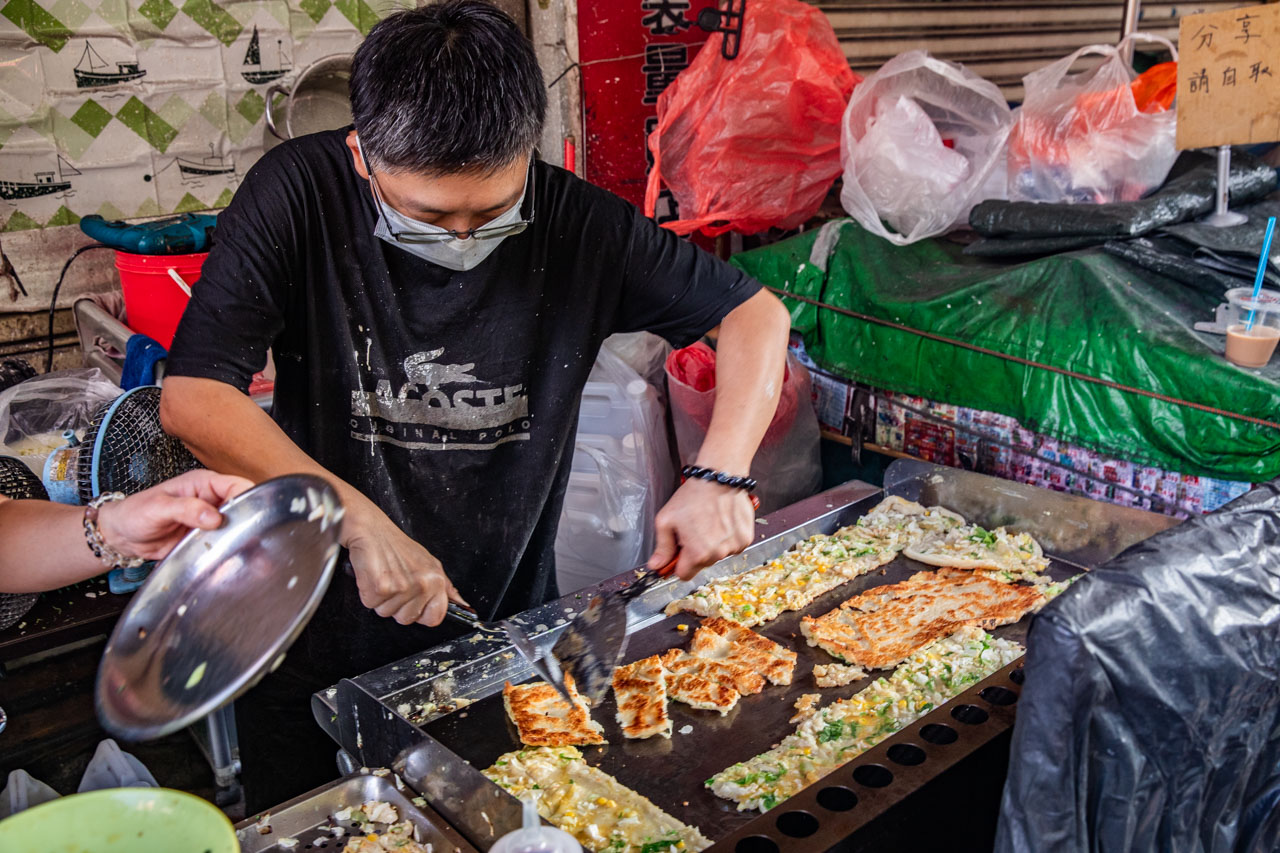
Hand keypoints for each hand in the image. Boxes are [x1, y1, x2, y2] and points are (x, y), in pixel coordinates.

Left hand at [95, 470, 253, 561]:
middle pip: (243, 507)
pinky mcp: (207, 539)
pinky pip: (225, 544)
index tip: (245, 518)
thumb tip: (214, 517)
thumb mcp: (157, 507)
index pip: (237, 485)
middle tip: (247, 539)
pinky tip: (229, 560)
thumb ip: (185, 509)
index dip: (246, 499)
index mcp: (204, 484)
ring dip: (240, 539)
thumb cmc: (135, 513)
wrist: (121, 537)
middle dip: (248, 521)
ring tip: (242, 552)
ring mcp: (211, 521)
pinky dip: (228, 551)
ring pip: (238, 527)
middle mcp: (212, 501)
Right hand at [344, 512, 466, 626]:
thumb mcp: (429, 564)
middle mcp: (422, 584)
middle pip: (407, 619)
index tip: (413, 602)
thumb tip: (462, 605)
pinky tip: (373, 576)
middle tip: (395, 582)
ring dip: (382, 599)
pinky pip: (372, 605)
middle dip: (397, 605)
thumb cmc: (397, 547)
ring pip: (387, 613)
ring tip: (384, 577)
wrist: (372, 529)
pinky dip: (367, 593)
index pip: (435, 618)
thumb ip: (446, 587)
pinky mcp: (380, 587)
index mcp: (436, 580)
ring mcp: (401, 587)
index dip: (421, 614)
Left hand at [648, 478, 755, 580]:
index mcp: (697, 553)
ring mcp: (734, 546)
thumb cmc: (693, 496)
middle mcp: (718, 553)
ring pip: (718, 554)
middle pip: (702, 564)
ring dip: (713, 544)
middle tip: (694, 529)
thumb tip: (656, 566)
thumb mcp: (666, 520)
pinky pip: (732, 545)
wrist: (719, 477)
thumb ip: (662, 547)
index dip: (678, 563)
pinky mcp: (746, 538)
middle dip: (696, 551)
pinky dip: (727, 537)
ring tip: (709, 521)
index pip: (684, 574)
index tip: (678, 551)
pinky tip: (722, 521)